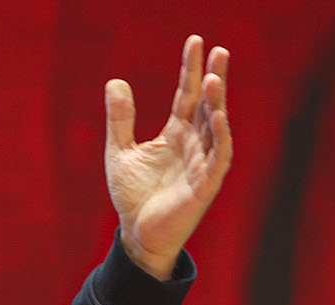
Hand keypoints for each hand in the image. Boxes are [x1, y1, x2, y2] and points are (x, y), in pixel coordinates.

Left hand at [104, 34, 232, 279]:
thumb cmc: (133, 195)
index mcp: (176, 134)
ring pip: (215, 128)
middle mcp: (193, 144)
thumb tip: (115, 81)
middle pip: (207, 104)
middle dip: (214, 78)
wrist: (136, 233)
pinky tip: (216, 117)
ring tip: (213, 78)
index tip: (195, 41)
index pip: (187, 95)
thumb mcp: (120, 151)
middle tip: (219, 50)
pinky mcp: (204, 186)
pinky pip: (217, 159)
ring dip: (216, 103)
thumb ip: (120, 119)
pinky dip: (219, 138)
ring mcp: (202, 163)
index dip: (191, 68)